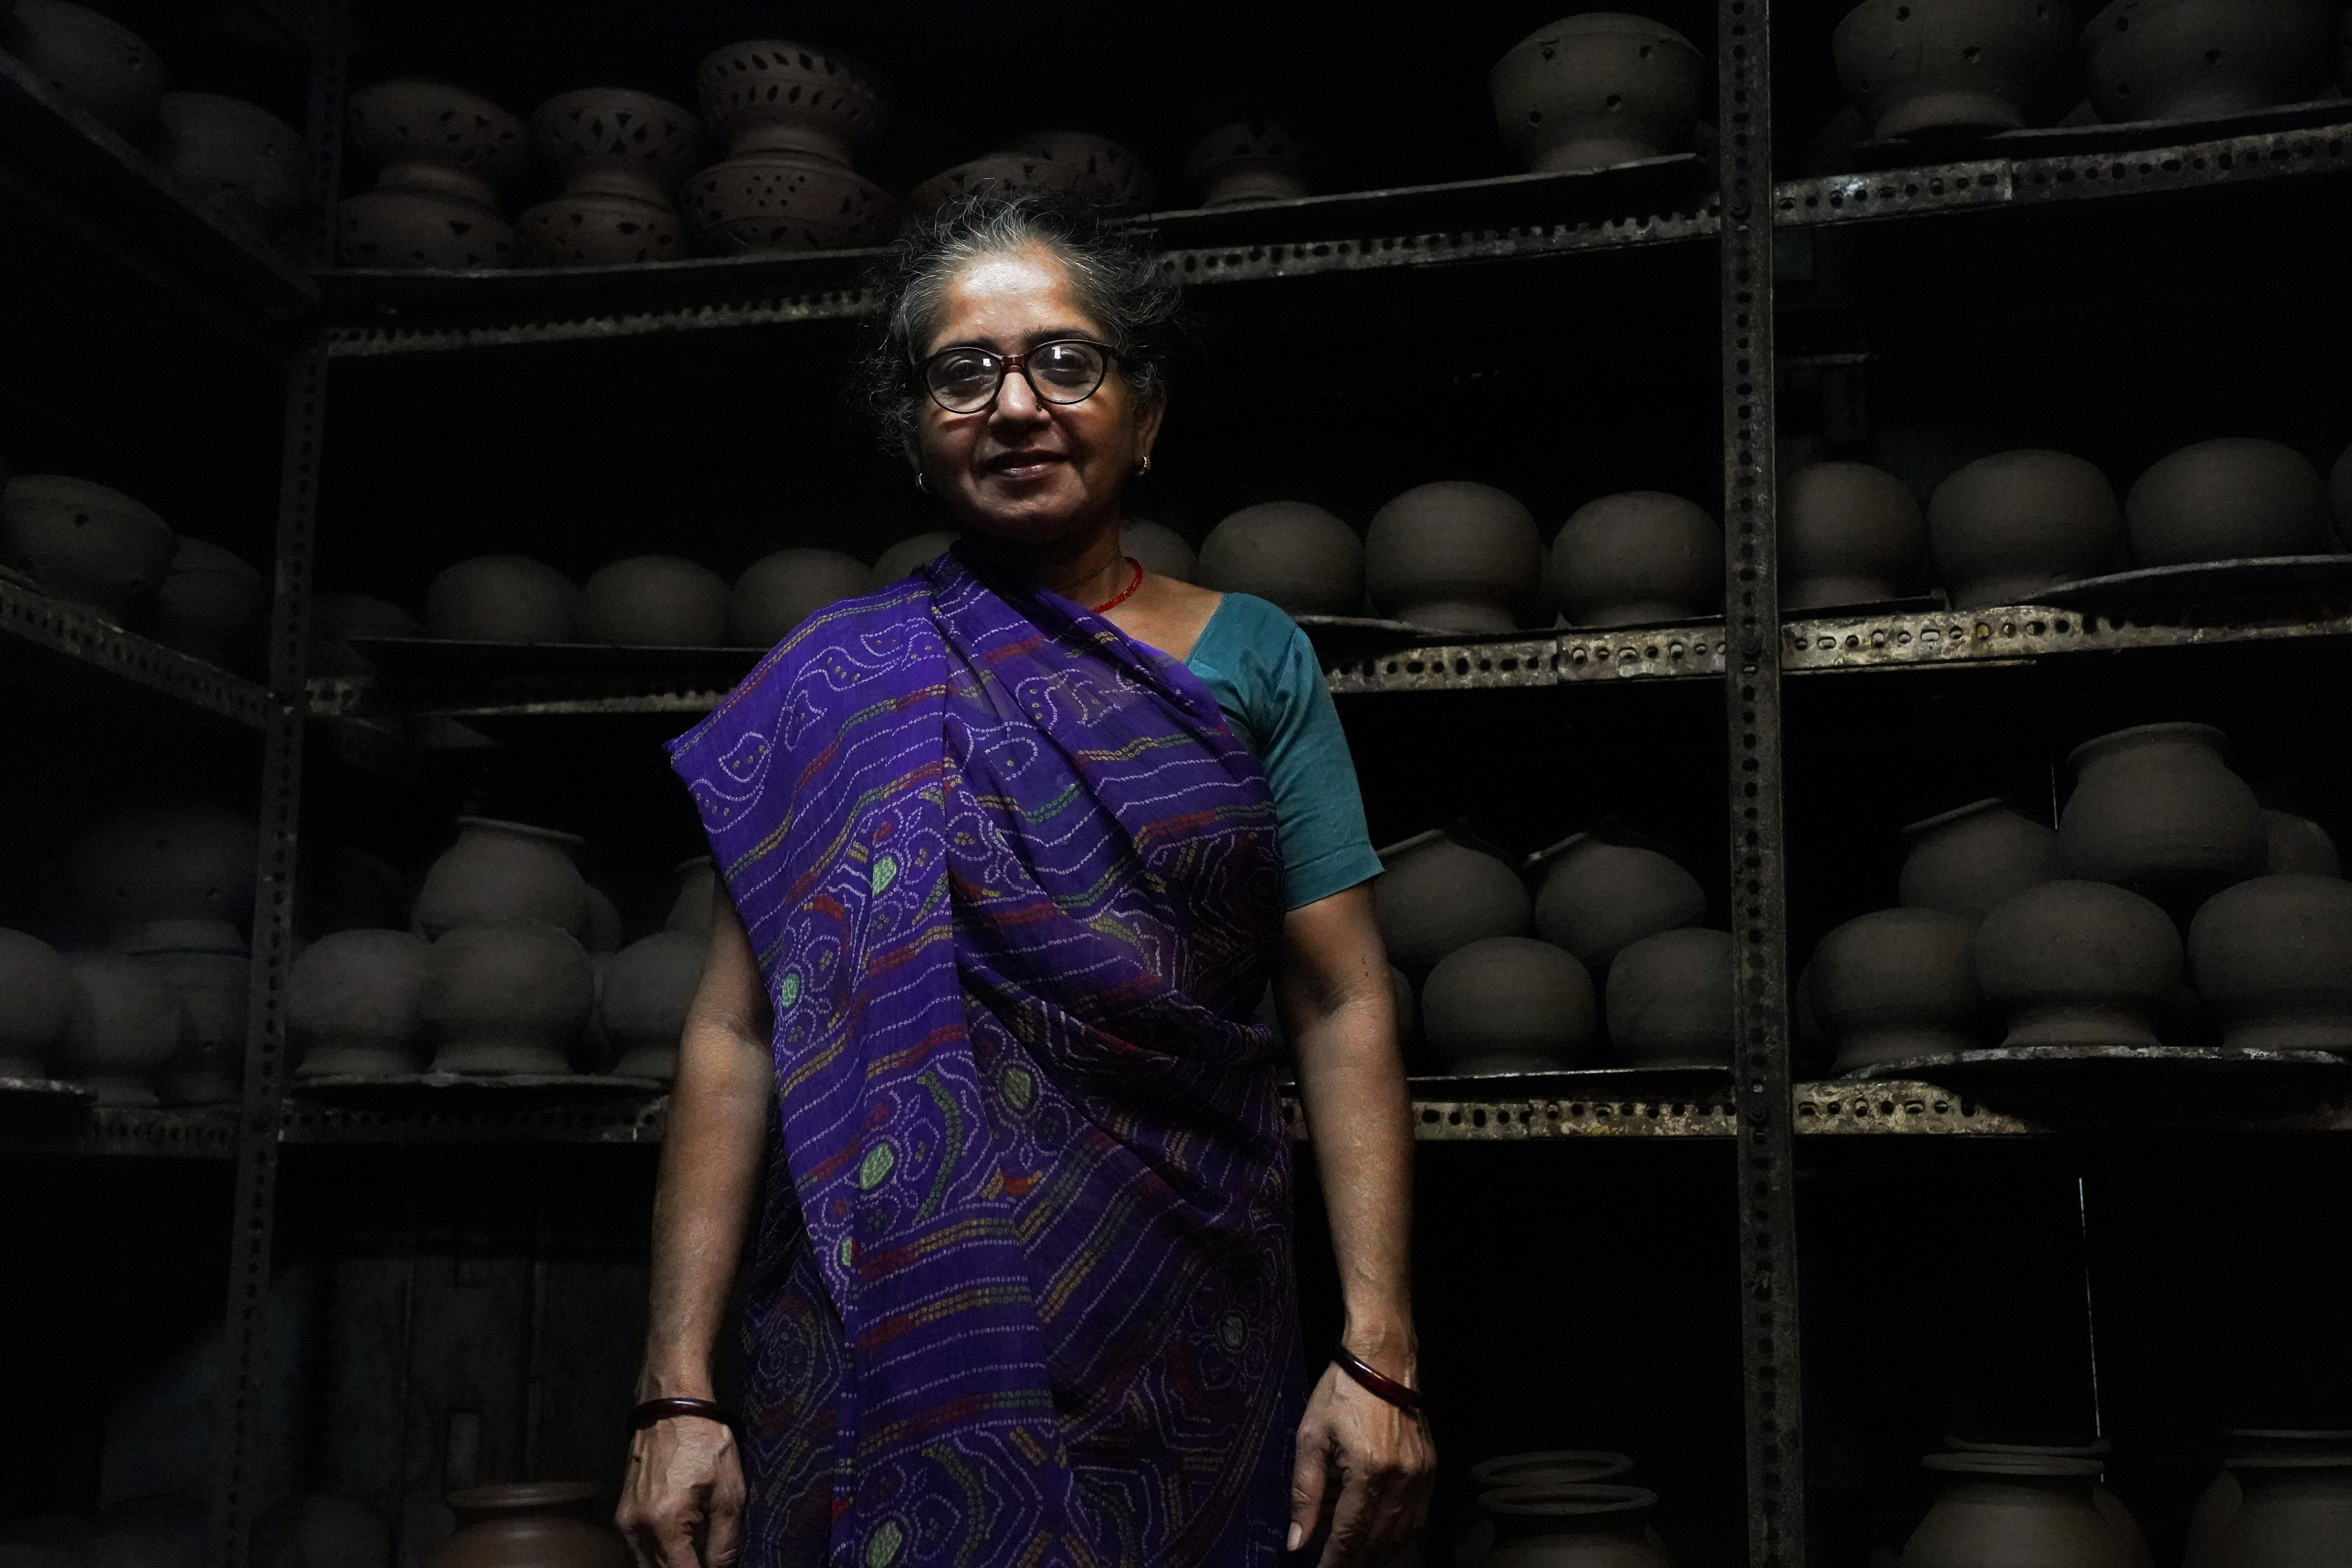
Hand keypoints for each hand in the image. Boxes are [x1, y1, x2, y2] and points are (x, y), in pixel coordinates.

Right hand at [617, 1415, 744, 1567]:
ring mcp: (625, 1522)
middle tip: (708, 1561)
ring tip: (696, 1555)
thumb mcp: (729, 1493)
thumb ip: (725, 1542)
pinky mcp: (623, 1515)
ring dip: (671, 1566)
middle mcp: (637, 1528)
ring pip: (646, 1566)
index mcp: (664, 1523)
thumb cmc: (705, 1443)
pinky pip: (639, 1550)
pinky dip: (659, 1556)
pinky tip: (682, 1549)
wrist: (672, 1407)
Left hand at [1288, 1357, 1435, 1564]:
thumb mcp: (1311, 1439)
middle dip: (1355, 1557)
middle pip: (1378, 1540)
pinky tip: (1379, 1531)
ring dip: (1377, 1549)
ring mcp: (1422, 1475)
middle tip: (1333, 1561)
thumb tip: (1297, 1542)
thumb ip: (1305, 1494)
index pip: (1351, 1534)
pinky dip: (1398, 1531)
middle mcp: (1402, 1478)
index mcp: (1369, 1470)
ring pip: (1402, 1533)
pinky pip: (1418, 1515)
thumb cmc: (1340, 1393)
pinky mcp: (1431, 1468)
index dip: (1335, 1561)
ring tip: (1353, 1549)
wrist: (1383, 1359)